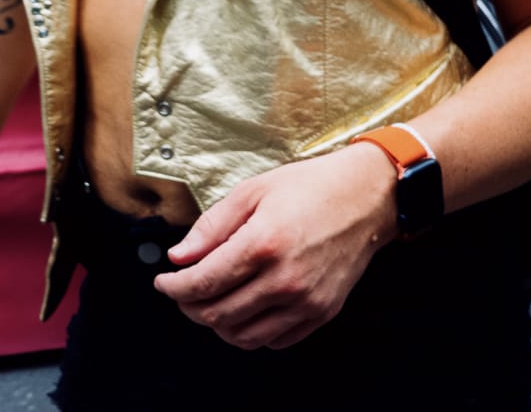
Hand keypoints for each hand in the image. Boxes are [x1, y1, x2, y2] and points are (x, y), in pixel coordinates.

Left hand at [152, 146, 398, 350]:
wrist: (367, 198)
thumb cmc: (310, 188)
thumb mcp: (252, 192)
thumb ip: (211, 227)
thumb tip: (179, 257)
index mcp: (262, 244)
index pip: (203, 283)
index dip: (174, 287)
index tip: (163, 281)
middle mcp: (285, 280)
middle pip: (218, 315)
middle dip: (189, 306)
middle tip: (181, 291)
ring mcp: (306, 301)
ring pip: (243, 336)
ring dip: (217, 324)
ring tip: (209, 301)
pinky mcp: (322, 313)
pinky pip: (275, 341)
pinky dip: (250, 332)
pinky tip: (244, 309)